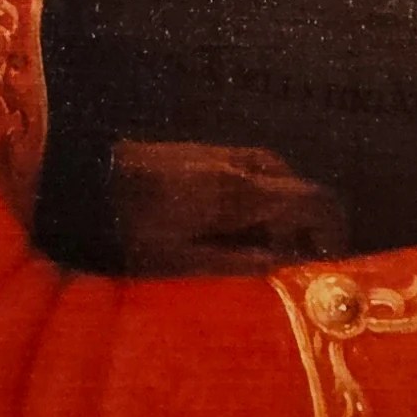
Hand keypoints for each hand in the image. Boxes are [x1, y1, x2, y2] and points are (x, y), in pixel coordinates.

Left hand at [108, 141, 347, 275]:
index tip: (328, 260)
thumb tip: (284, 265)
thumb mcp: (184, 262)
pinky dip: (256, 196)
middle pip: (297, 185)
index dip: (332, 230)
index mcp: (242, 192)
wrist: (84, 179)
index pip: (314, 199)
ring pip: (273, 175)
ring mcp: (219, 152)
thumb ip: (240, 262)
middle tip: (290, 262)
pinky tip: (232, 224)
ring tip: (259, 247)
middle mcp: (239, 164)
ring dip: (278, 209)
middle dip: (304, 223)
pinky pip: (248, 169)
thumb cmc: (131, 229)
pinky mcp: (200, 152)